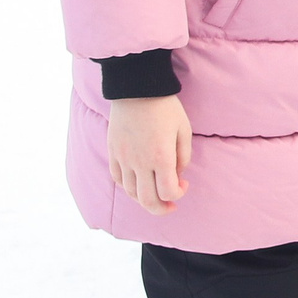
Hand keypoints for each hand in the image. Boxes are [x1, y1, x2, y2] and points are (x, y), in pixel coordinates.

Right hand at [109, 95, 192, 215]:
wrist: (137, 89)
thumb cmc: (165, 108)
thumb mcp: (184, 130)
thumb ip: (183, 157)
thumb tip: (177, 175)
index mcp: (161, 157)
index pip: (168, 192)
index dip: (178, 194)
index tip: (184, 184)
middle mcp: (140, 162)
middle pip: (148, 200)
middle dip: (161, 208)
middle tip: (170, 206)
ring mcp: (123, 158)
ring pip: (130, 192)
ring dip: (144, 198)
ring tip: (155, 192)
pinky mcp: (113, 152)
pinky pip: (117, 178)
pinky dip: (128, 186)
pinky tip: (138, 181)